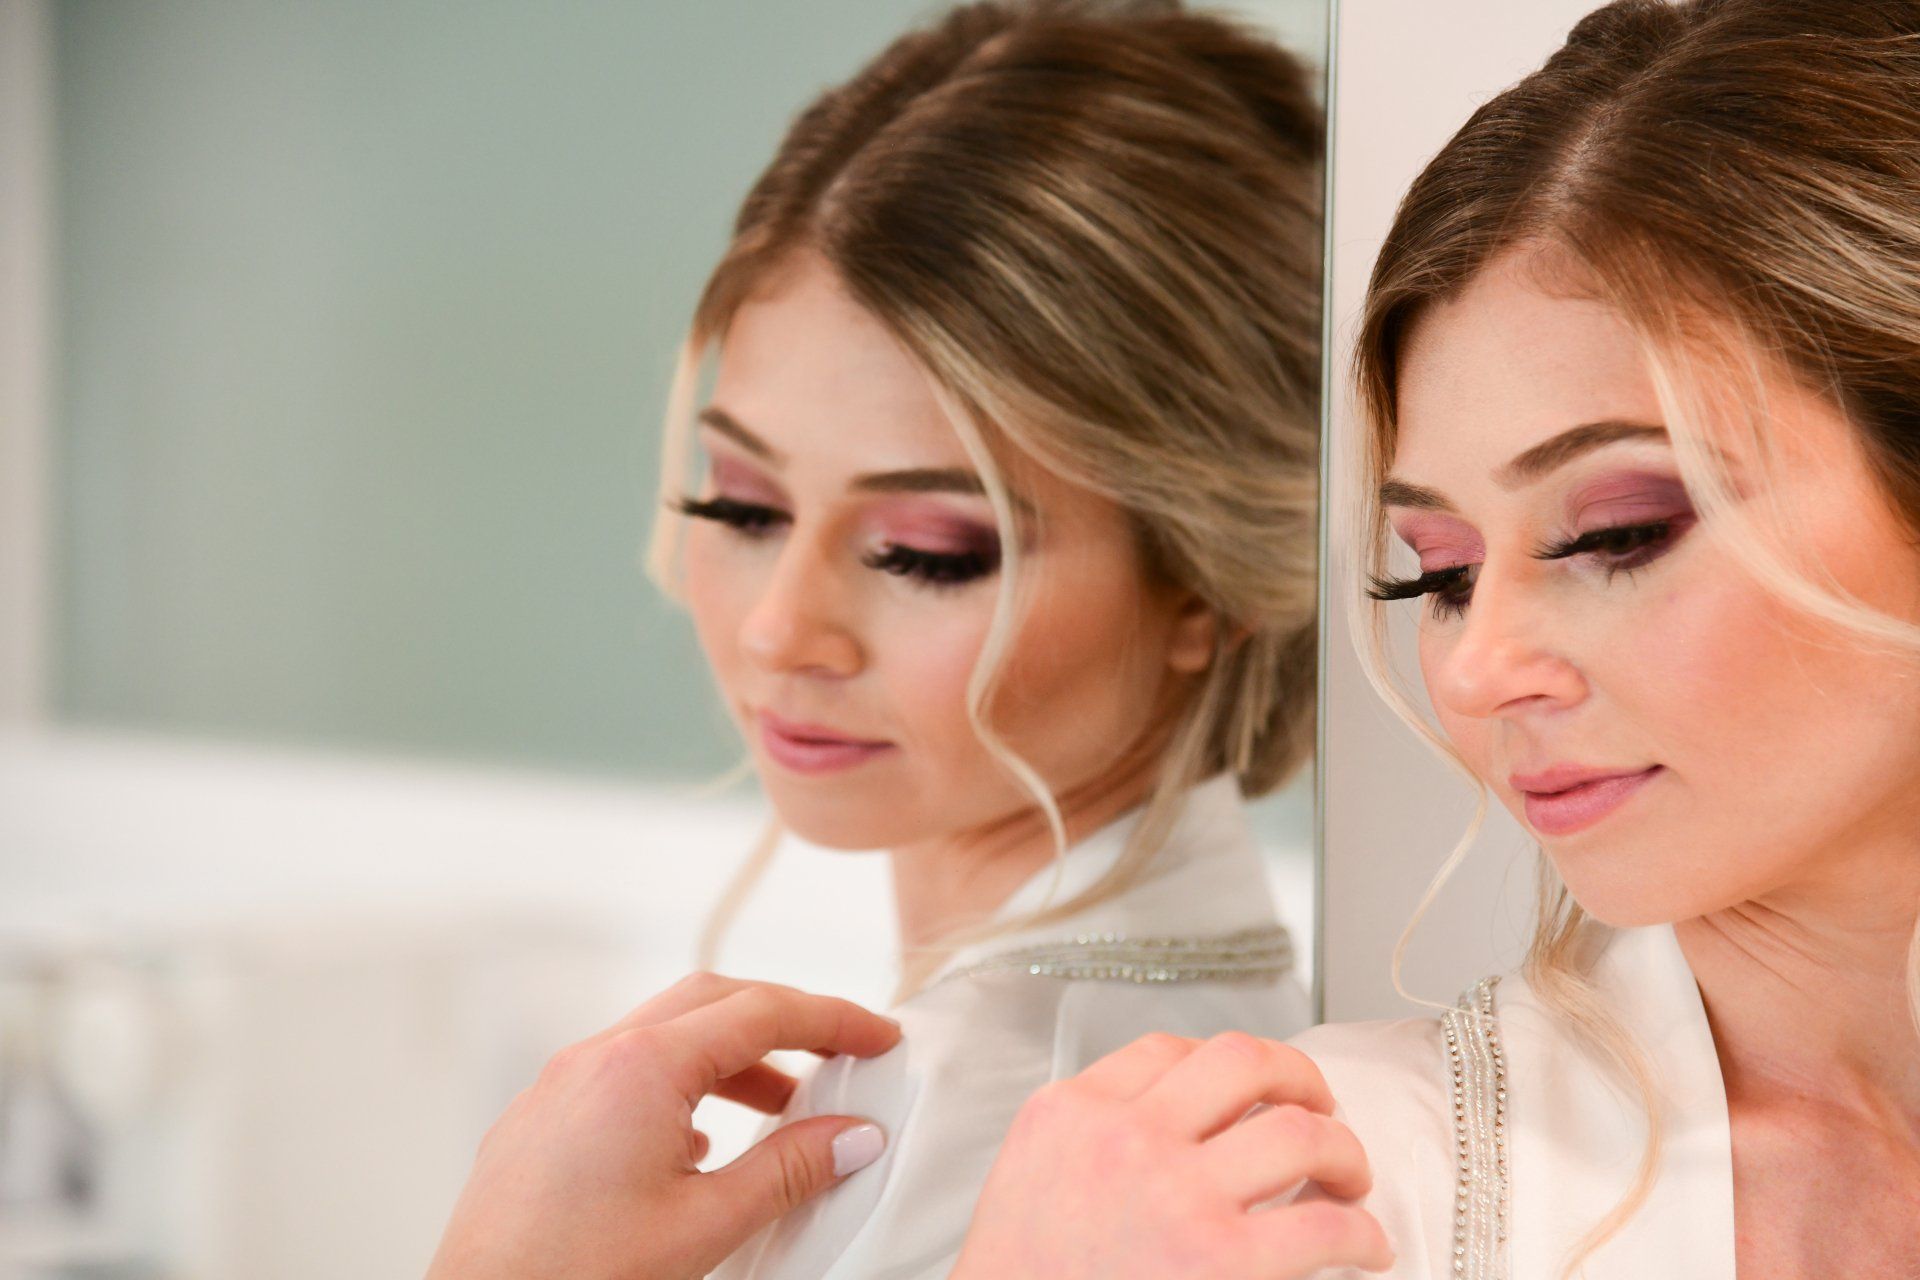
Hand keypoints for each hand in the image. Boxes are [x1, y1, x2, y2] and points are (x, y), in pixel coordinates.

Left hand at [425, 971, 901, 1279]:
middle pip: (712, 1000)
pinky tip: (700, 1143)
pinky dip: (679, 1083)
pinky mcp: (538, 1119)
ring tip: (781, 1109)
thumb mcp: (704, 1226)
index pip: (761, 1012)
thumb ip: (789, 1172)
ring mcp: (558, 1084)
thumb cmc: (571, 1277)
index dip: (832, 1020)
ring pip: (663, 1034)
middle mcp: (593, 1058)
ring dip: (731, 1056)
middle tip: (839, 1054)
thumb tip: (851, 1136)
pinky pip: (622, 1070)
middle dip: (784, 1020)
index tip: (877, 1036)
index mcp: (640, 1067)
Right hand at [951, 1031, 1392, 1278]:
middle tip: (1319, 1105)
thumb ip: (1090, 1140)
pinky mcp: (1224, 1261)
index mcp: (1069, 1114)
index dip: (1219, 1066)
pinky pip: (1324, 1226)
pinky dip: (1361, 1233)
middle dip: (1298, 1077)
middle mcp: (1124, 1137)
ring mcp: (1176, 1195)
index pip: (1164, 1050)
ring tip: (1350, 1179)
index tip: (1244, 1092)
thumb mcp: (1030, 1181)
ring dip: (1341, 1151)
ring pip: (1298, 1131)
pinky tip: (1364, 1247)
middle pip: (1241, 1061)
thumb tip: (1181, 1132)